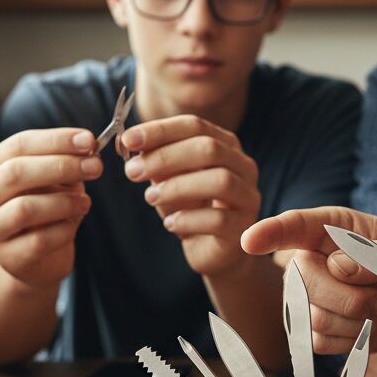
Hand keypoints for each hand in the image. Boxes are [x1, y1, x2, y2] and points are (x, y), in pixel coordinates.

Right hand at [0, 128, 102, 287]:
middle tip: (95, 166)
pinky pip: (39, 241)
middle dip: (61, 166)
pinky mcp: (7, 257)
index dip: (56, 140)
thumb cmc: (47, 207)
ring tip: (86, 201)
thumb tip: (88, 145)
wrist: (40, 258)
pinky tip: (75, 224)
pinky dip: (64, 229)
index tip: (89, 140)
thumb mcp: (55, 179)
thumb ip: (67, 160)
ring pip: (24, 208)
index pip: (19, 145)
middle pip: (16, 172)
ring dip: (64, 201)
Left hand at [121, 116, 259, 277]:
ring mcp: (248, 197)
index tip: (128, 139)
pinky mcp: (243, 228)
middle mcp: (243, 167)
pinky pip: (219, 219)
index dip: (160, 130)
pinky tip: (170, 224)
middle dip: (166, 157)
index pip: (195, 126)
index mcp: (226, 146)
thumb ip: (156, 159)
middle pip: (210, 149)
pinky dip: (188, 219)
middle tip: (133, 171)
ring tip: (150, 197)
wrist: (213, 250)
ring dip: (178, 187)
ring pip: (220, 181)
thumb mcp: (169, 179)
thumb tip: (130, 142)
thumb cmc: (191, 207)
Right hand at [241, 207, 376, 355]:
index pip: (294, 226)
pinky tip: (364, 325)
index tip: (250, 241)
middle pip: (304, 278)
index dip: (270, 233)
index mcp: (331, 229)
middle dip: (351, 295)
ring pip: (316, 315)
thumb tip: (338, 266)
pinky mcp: (309, 328)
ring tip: (376, 307)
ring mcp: (305, 296)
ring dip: (358, 319)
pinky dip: (352, 339)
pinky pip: (321, 341)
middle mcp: (310, 260)